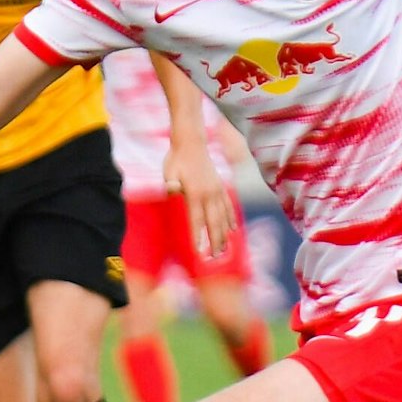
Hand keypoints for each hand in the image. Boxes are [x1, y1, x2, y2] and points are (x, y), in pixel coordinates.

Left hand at [163, 139, 234, 259]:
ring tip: (224, 250)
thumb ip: (171, 183)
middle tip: (214, 258)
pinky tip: (233, 230)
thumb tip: (172, 190)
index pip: (197, 219)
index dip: (198, 236)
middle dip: (215, 241)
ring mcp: (217, 190)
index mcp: (195, 192)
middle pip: (214, 222)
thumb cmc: (176, 159)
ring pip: (223, 217)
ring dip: (224, 234)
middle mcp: (209, 193)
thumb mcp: (169, 171)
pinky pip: (228, 206)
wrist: (191, 143)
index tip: (199, 252)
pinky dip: (231, 219)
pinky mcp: (221, 187)